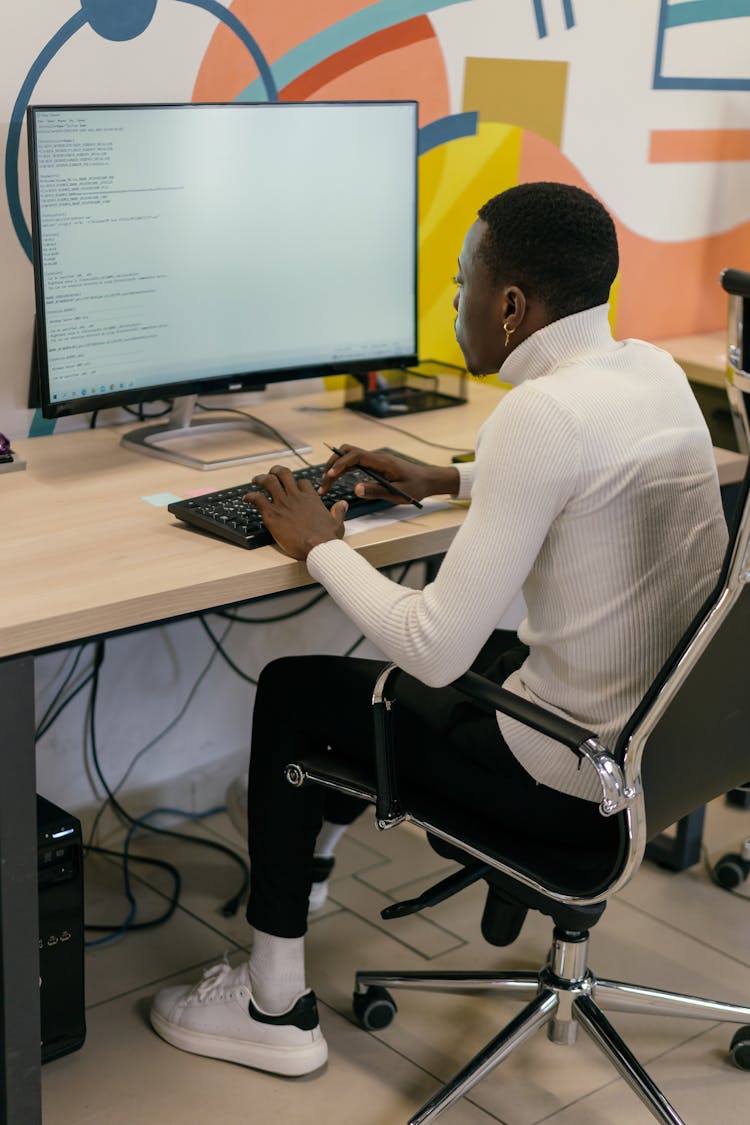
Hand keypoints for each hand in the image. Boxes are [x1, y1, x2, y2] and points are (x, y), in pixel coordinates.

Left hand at [243, 466, 347, 560]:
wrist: (317, 547)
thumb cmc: (327, 538)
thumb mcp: (337, 523)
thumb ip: (338, 511)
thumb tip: (343, 504)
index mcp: (311, 498)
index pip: (302, 482)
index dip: (296, 483)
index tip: (293, 487)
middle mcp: (296, 497)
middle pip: (284, 474)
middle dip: (276, 471)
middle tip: (271, 473)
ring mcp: (283, 503)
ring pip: (269, 481)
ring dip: (261, 479)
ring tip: (256, 480)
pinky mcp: (272, 514)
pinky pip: (257, 498)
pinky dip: (250, 496)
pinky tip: (246, 498)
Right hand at [318, 445, 457, 503]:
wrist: (427, 480)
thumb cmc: (415, 487)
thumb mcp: (397, 493)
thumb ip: (376, 491)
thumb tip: (356, 489)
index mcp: (382, 461)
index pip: (355, 456)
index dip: (340, 464)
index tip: (329, 476)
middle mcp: (376, 457)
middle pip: (347, 452)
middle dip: (332, 464)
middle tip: (323, 483)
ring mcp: (374, 459)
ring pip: (348, 457)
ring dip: (335, 468)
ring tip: (325, 484)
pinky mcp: (374, 464)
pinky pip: (354, 462)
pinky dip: (342, 469)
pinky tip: (336, 480)